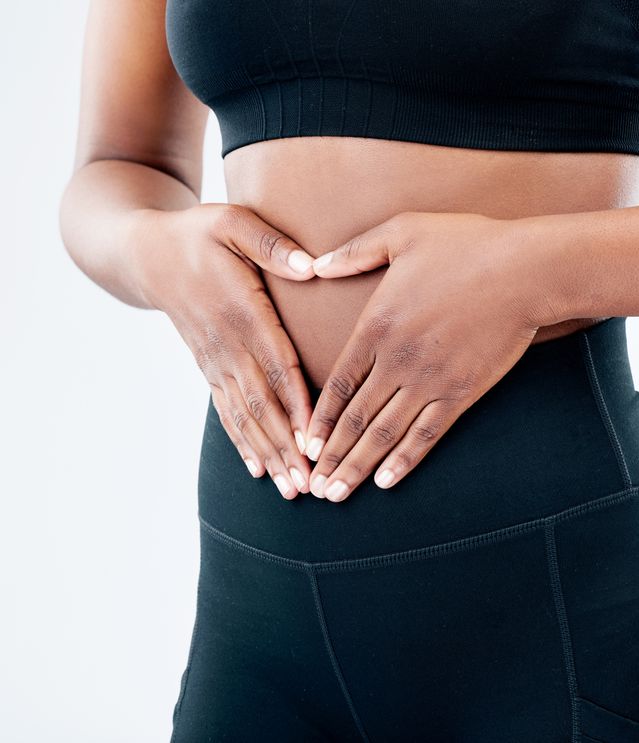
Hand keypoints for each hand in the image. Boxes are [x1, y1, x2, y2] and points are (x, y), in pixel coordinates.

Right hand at [135, 203, 317, 498]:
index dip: (295, 402)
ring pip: (244, 415)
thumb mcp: (232, 222)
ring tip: (291, 487)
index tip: (314, 436)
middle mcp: (227, 343)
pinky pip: (226, 410)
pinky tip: (258, 470)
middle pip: (261, 402)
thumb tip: (311, 266)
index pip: (276, 363)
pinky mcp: (208, 367)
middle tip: (309, 482)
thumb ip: (271, 245)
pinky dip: (243, 442)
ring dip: (269, 452)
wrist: (145, 253)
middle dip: (285, 444)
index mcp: (241, 310)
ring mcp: (214, 359)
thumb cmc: (198, 233)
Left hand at [301, 211, 549, 500]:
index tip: (303, 444)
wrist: (525, 269)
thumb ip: (354, 252)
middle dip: (331, 456)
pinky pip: (427, 434)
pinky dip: (405, 459)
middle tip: (313, 487)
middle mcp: (397, 360)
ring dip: (358, 467)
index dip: (318, 418)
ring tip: (338, 494)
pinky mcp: (462, 392)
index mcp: (376, 325)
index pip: (337, 383)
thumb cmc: (466, 244)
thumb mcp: (401, 232)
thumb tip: (315, 265)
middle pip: (354, 418)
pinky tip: (388, 480)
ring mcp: (430, 380)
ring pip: (385, 433)